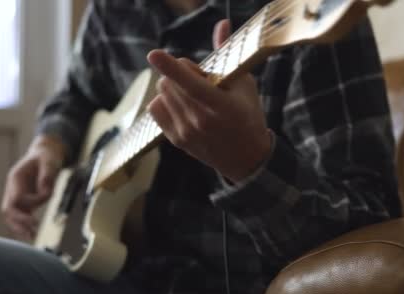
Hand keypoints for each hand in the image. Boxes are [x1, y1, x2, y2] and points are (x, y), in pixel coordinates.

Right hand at [1, 135, 65, 239]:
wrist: (46, 153)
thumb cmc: (47, 156)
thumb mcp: (50, 161)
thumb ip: (47, 175)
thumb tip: (45, 191)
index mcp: (16, 178)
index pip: (16, 199)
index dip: (27, 207)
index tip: (37, 214)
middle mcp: (14, 188)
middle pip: (8, 210)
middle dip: (18, 223)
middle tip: (30, 233)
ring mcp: (18, 195)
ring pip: (13, 215)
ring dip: (20, 227)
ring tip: (30, 237)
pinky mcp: (26, 200)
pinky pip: (21, 215)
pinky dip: (25, 224)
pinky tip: (31, 233)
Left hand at [147, 19, 271, 182]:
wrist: (246, 158)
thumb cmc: (248, 116)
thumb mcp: (244, 84)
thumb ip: (226, 54)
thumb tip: (221, 24)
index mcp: (220, 104)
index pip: (189, 81)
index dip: (169, 65)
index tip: (154, 55)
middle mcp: (200, 120)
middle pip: (169, 81)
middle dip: (180, 73)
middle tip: (200, 82)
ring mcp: (185, 131)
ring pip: (161, 93)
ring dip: (172, 86)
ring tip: (193, 96)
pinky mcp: (176, 139)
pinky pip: (155, 108)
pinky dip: (164, 101)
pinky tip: (181, 105)